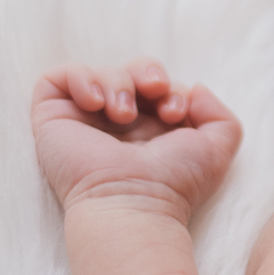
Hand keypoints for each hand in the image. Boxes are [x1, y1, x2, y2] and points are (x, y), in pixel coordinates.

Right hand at [31, 59, 241, 220]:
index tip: (175, 111)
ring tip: (123, 114)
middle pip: (130, 72)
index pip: (159, 86)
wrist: (135, 203)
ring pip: (99, 72)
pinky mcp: (53, 120)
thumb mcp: (216, 149)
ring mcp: (84, 121)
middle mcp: (117, 125)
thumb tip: (195, 88)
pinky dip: (81, 78)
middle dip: (147, 72)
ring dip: (118, 81)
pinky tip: (97, 103)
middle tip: (153, 91)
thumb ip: (220, 116)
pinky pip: (56, 78)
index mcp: (151, 129)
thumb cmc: (174, 184)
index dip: (170, 87)